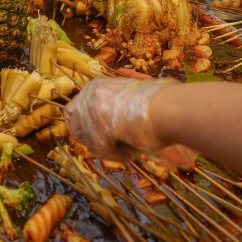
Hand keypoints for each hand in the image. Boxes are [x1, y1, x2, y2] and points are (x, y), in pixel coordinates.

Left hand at [65, 78, 195, 168]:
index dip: (89, 125)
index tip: (106, 133)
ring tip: (131, 146)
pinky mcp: (95, 132)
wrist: (165, 108)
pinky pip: (102, 152)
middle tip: (115, 144)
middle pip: (76, 126)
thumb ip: (118, 107)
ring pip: (89, 142)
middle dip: (94, 138)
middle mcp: (87, 97)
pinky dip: (117, 155)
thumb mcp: (131, 96)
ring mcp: (89, 114)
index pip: (77, 109)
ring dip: (109, 148)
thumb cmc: (159, 100)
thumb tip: (118, 124)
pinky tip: (132, 149)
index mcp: (96, 86)